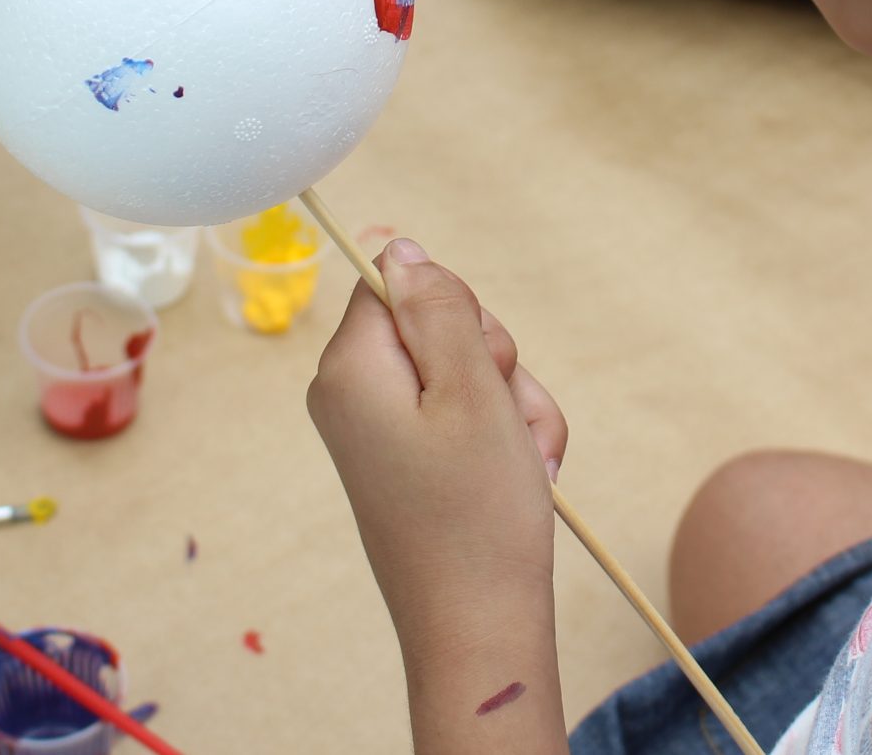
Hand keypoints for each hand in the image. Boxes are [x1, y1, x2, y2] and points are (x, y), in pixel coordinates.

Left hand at [309, 241, 567, 658]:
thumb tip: (398, 246)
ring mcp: (381, 431)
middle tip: (503, 419)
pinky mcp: (409, 461)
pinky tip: (521, 476)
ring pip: (467, 372)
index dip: (455, 311)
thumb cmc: (476, 513)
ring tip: (520, 459)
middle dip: (493, 363)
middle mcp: (352, 394)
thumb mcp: (470, 388)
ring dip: (512, 406)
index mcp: (350, 368)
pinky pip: (468, 417)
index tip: (476, 364)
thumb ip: (438, 309)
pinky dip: (505, 438)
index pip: (399, 283)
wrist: (480, 627)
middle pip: (438, 326)